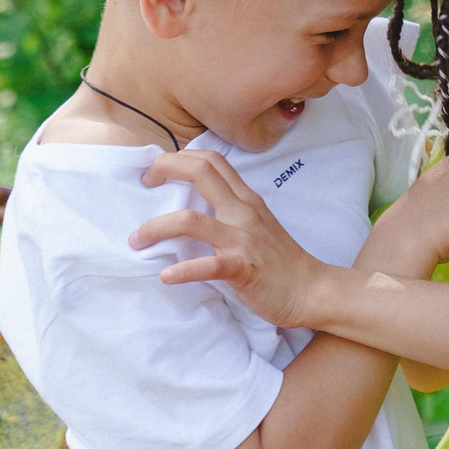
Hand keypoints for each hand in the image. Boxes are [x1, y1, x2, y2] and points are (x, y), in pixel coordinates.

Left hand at [132, 150, 339, 330]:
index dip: (179, 158)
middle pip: (201, 172)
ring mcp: (243, 239)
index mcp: (246, 200)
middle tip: (143, 184)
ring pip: (190, 220)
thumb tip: (197, 206)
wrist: (312, 290)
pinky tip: (166, 276)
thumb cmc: (281, 262)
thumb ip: (232, 211)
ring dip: (156, 227)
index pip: (212, 160)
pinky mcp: (243, 268)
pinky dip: (182, 271)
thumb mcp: (258, 225)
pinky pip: (207, 265)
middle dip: (164, 170)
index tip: (157, 173)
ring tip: (137, 241)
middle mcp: (243, 212)